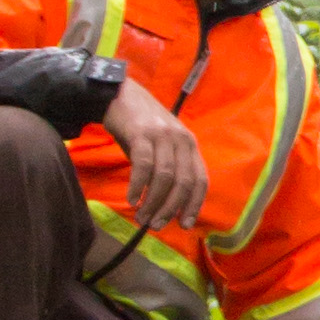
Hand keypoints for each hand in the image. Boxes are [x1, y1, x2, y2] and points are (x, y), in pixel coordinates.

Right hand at [100, 76, 206, 225]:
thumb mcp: (162, 147)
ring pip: (164, 177)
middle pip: (183, 182)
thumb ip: (169, 170)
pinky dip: (137, 186)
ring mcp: (162, 135)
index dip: (194, 205)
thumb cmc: (140, 127)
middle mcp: (181, 140)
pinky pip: (143, 166)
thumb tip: (167, 207)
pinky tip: (131, 199)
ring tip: (142, 217)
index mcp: (190, 145)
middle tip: (156, 224)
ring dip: (153, 202)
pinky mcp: (141, 133)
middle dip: (171, 208)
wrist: (119, 95)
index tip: (185, 224)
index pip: (201, 180)